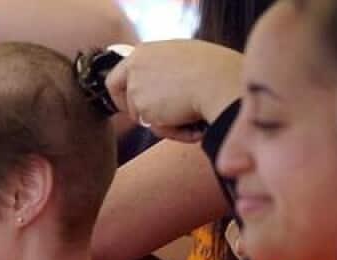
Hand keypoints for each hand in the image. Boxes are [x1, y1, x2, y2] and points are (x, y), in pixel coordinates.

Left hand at [105, 40, 242, 142]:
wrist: (218, 81)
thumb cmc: (213, 67)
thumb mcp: (181, 58)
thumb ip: (163, 68)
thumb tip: (161, 85)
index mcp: (143, 52)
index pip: (118, 76)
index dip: (123, 93)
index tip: (131, 104)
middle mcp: (134, 69)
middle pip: (121, 99)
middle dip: (136, 112)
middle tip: (156, 120)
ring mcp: (136, 90)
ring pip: (143, 117)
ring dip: (165, 122)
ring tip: (191, 115)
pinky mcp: (143, 111)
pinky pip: (158, 129)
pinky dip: (175, 131)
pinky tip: (192, 122)